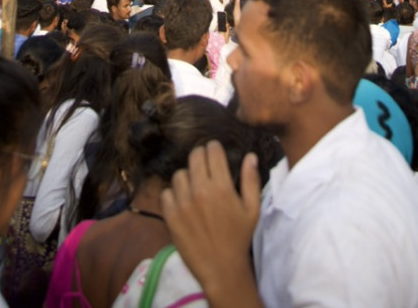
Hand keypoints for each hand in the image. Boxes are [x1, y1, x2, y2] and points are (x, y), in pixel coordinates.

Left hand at [161, 141, 262, 307]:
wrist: (221, 269)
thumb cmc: (239, 237)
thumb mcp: (252, 209)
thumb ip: (251, 180)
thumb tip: (250, 156)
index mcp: (222, 186)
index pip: (212, 151)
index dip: (214, 148)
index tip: (215, 153)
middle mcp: (200, 190)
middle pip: (194, 156)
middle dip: (200, 157)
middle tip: (204, 166)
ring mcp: (183, 203)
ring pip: (179, 174)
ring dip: (187, 177)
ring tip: (194, 187)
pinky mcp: (171, 216)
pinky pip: (166, 193)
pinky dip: (173, 195)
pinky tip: (182, 203)